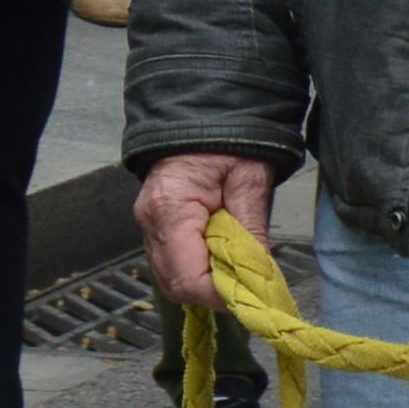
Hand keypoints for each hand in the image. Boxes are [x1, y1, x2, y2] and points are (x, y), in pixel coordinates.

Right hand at [136, 149, 290, 310]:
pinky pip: (173, 262)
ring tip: (238, 268)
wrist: (202, 113)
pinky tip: (223, 257)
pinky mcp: (155, 226)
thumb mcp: (250, 178)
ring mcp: (148, 226)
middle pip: (175, 284)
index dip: (220, 293)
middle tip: (249, 283)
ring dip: (206, 282)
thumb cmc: (228, 140)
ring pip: (172, 278)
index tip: (253, 293)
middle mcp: (150, 223)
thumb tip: (260, 274)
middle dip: (214, 291)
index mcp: (170, 209)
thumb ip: (252, 228)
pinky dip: (199, 269)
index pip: (187, 277)